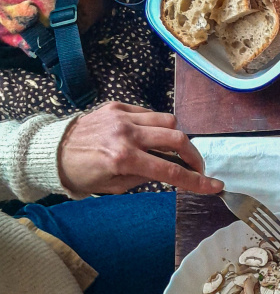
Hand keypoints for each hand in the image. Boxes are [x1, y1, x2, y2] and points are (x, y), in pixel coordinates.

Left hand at [58, 102, 223, 195]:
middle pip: (176, 139)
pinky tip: (151, 137)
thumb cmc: (81, 175)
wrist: (52, 152)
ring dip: (176, 137)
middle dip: (193, 155)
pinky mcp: (116, 106)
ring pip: (167, 121)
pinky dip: (156, 126)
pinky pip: (148, 113)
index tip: (214, 186)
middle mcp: (126, 134)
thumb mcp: (113, 187)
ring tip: (173, 150)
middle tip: (196, 167)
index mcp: (123, 159)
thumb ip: (143, 177)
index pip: (170, 171)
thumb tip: (167, 171)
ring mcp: (122, 117)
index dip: (196, 180)